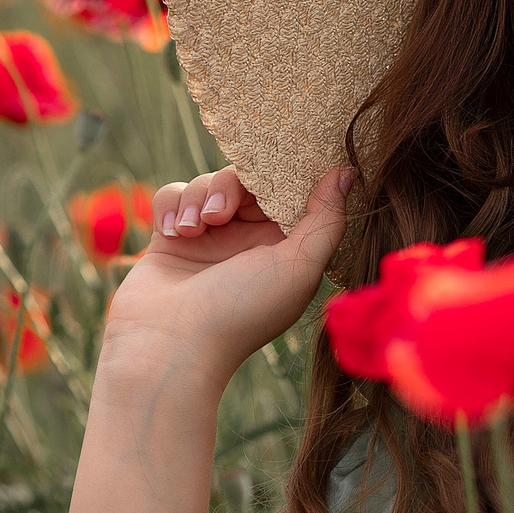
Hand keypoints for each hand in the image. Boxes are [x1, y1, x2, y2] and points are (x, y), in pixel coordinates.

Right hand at [101, 163, 352, 383]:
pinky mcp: (171, 237)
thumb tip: (345, 173)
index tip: (271, 167)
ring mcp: (209, 238)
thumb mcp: (299, 268)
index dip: (282, 175)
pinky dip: (172, 206)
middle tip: (220, 214)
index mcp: (287, 247)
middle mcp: (250, 241)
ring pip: (207, 183)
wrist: (168, 344)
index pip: (290, 192)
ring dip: (198, 197)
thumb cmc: (240, 312)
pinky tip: (172, 234)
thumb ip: (326, 220)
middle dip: (231, 186)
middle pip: (247, 180)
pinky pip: (173, 196)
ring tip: (193, 230)